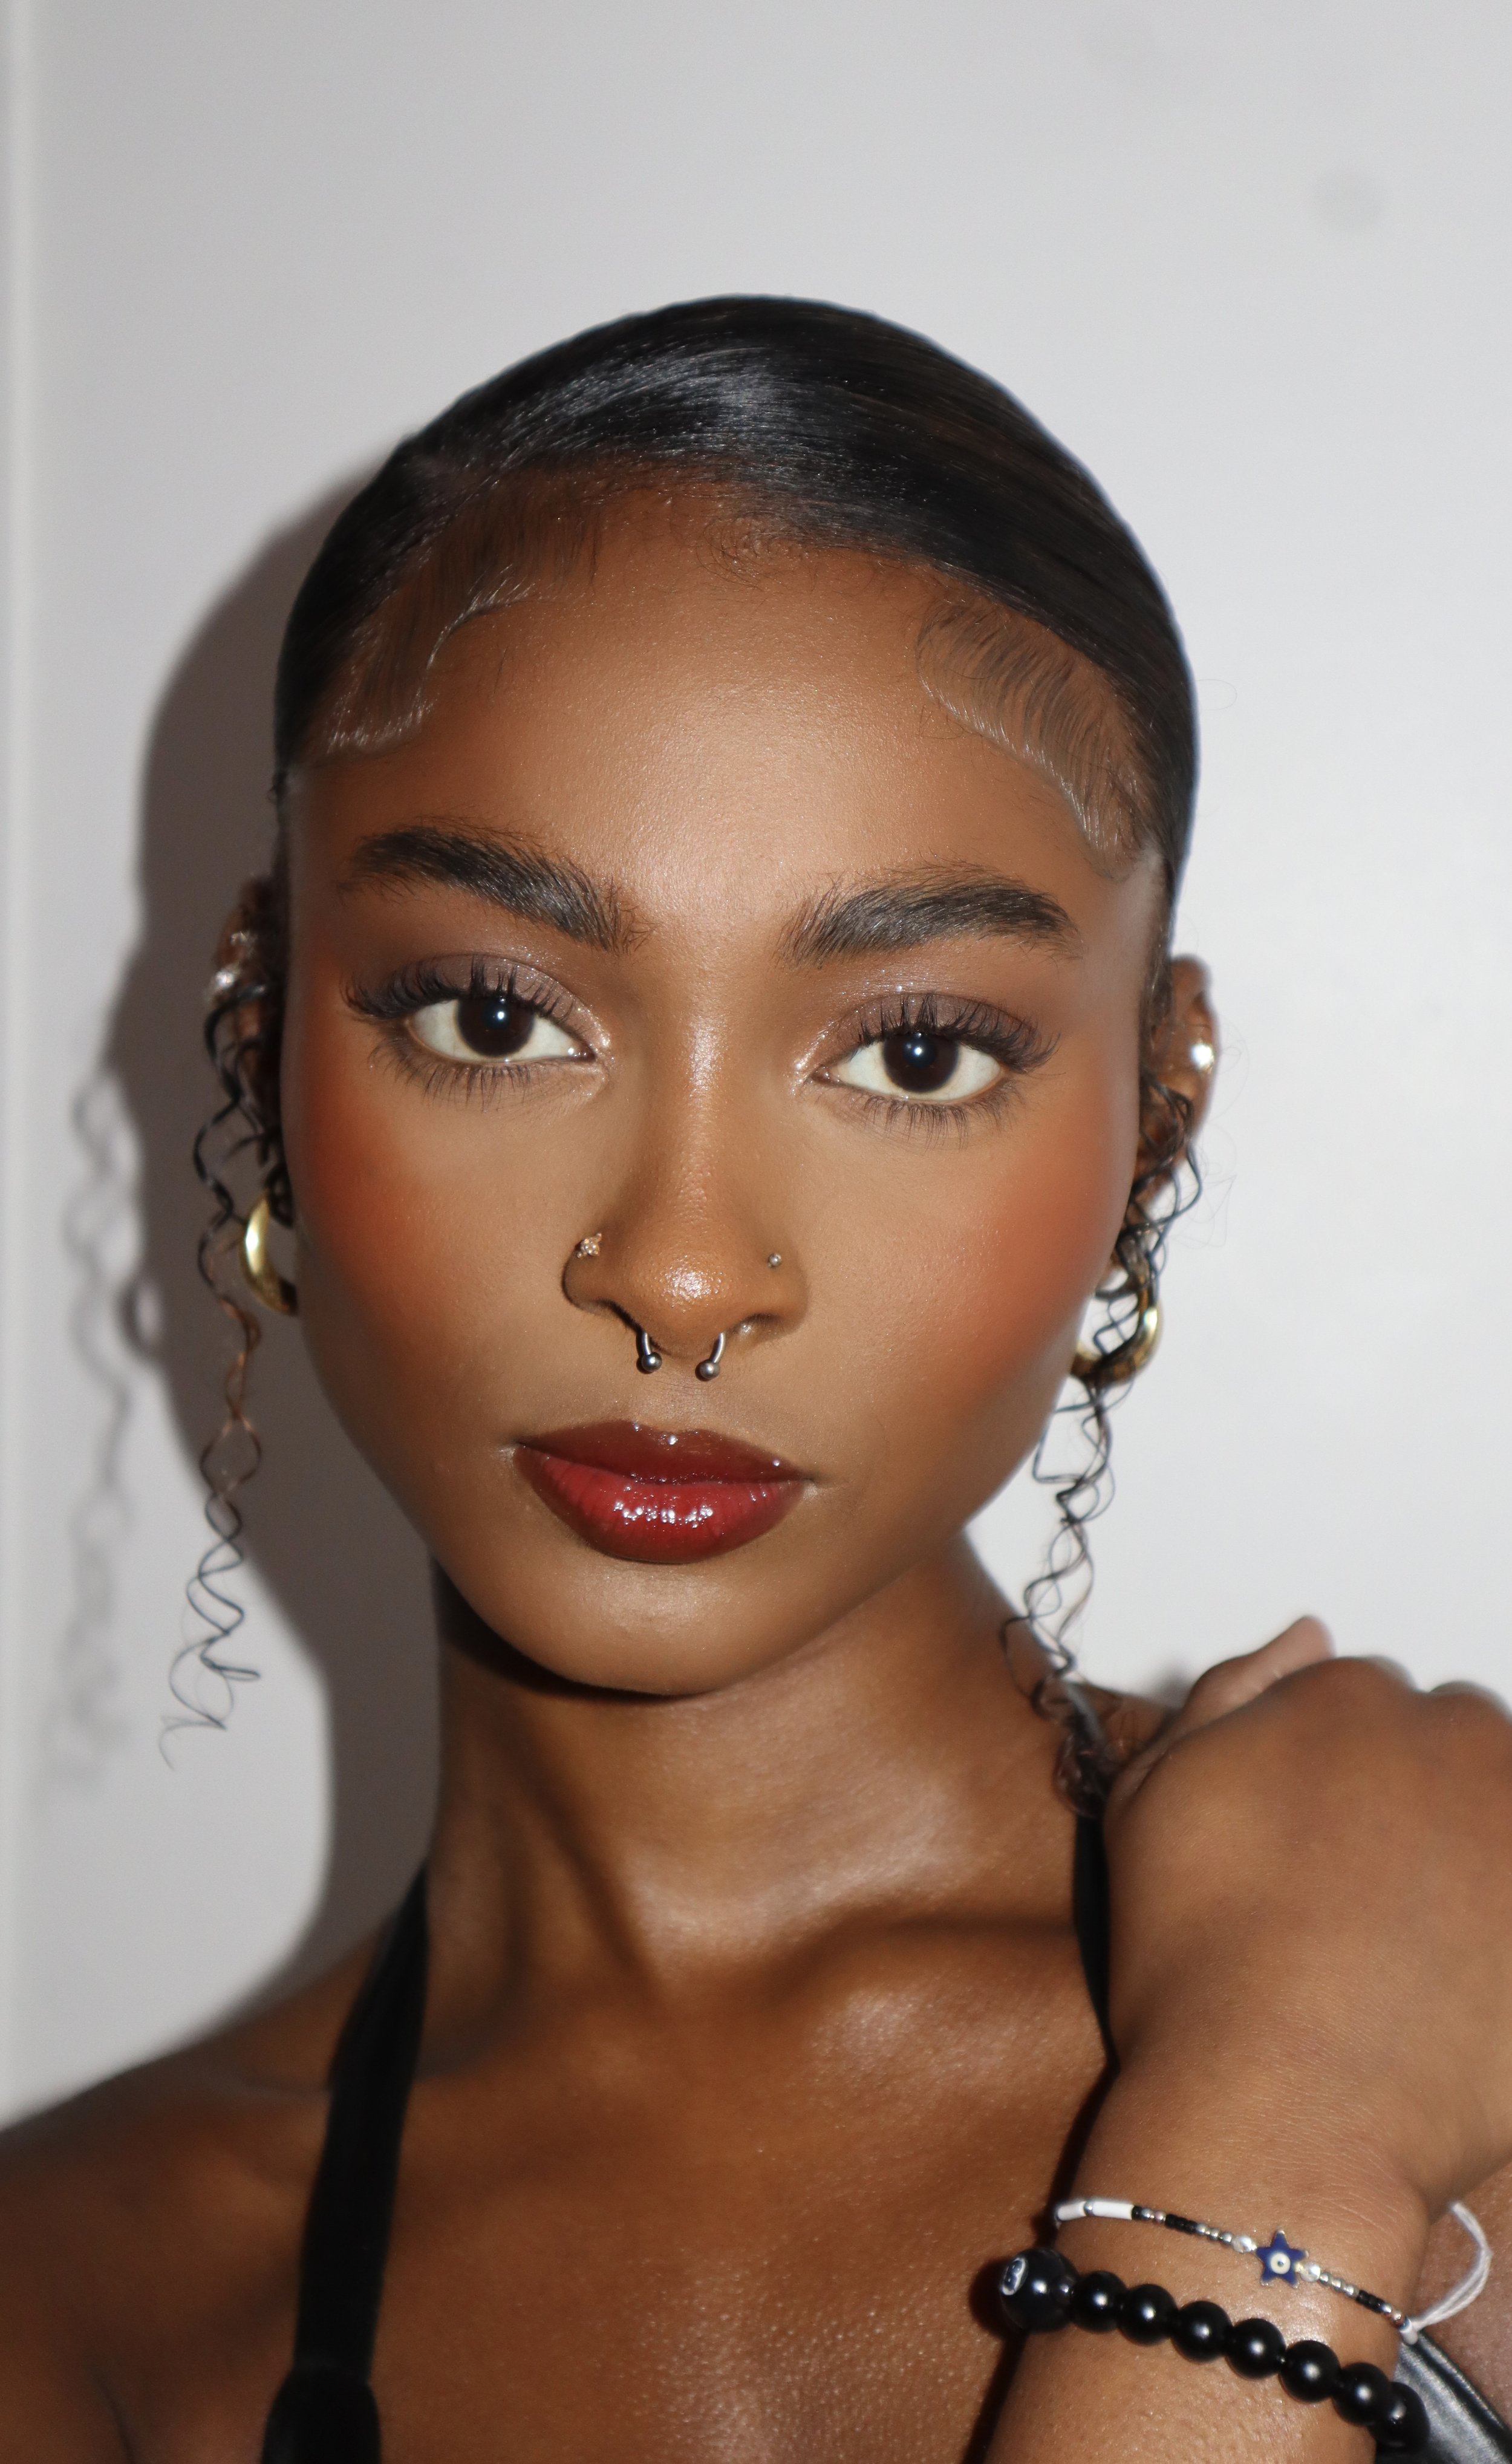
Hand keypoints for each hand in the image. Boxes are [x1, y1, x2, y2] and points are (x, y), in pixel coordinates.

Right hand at [1100, 1622, 1511, 2230]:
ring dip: (1476, 1852)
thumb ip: (1228, 1695)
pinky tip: (1467, 1979)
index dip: (1331, 1781)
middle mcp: (1450, 1736)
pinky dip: (1501, 1923)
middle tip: (1365, 1905)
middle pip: (1448, 1742)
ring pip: (1502, 1805)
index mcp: (1343, 1697)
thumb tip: (1308, 1635)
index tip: (1312, 1851)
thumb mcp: (1151, 1803)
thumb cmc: (1197, 1967)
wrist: (1281, 2115)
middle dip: (1416, 1802)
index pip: (1361, 1704)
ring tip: (1423, 1950)